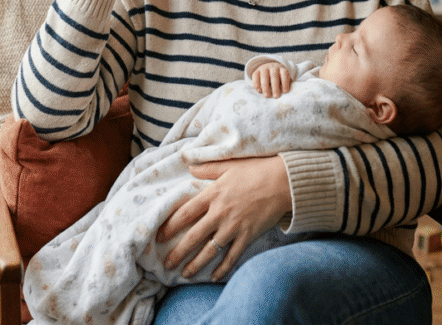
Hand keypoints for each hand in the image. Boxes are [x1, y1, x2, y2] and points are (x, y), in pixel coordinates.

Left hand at [156, 155, 291, 281]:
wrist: (282, 181)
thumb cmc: (255, 170)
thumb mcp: (228, 166)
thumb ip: (207, 168)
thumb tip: (188, 166)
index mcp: (212, 195)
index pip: (184, 214)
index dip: (170, 227)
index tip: (159, 237)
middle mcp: (220, 213)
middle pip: (193, 237)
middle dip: (178, 253)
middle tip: (166, 264)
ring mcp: (234, 227)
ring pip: (210, 251)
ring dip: (195, 264)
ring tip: (184, 274)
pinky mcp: (248, 236)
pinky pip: (232, 256)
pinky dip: (223, 268)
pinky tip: (213, 276)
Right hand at [251, 62, 291, 97]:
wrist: (270, 68)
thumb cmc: (279, 77)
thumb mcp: (285, 78)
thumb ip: (287, 84)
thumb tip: (290, 93)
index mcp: (282, 69)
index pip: (284, 74)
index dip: (285, 83)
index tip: (285, 92)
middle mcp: (273, 67)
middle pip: (274, 76)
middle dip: (275, 87)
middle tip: (276, 97)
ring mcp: (264, 68)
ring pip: (264, 76)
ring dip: (265, 87)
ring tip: (266, 96)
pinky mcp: (257, 71)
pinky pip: (255, 76)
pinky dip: (256, 84)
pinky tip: (259, 91)